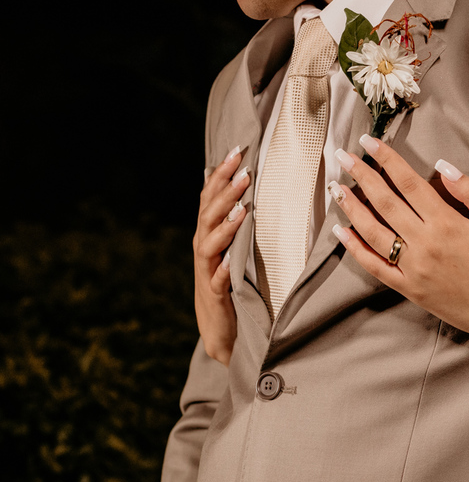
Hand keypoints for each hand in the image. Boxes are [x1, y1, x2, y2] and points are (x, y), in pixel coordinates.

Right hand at [193, 145, 249, 364]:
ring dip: (225, 226)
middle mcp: (204, 248)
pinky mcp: (215, 295)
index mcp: (209, 233)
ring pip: (209, 244)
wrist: (222, 330)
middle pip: (209, 215)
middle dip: (225, 192)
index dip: (220, 175)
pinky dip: (224, 270)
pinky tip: (232, 261)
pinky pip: (218, 281)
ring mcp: (207, 271)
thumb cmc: (230, 283)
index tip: (237, 152)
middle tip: (244, 172)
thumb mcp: (233, 247)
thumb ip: (238, 220)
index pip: (210, 198)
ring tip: (242, 210)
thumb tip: (252, 186)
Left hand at [330, 136, 468, 345]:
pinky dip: (355, 248)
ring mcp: (412, 268)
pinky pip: (374, 266)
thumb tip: (444, 167)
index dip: (387, 160)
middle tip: (343, 157)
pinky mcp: (407, 288)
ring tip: (338, 189)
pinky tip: (341, 232)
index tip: (370, 143)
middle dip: (362, 176)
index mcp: (447, 224)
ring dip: (352, 208)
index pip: (409, 183)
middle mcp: (424, 244)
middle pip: (385, 202)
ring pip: (373, 232)